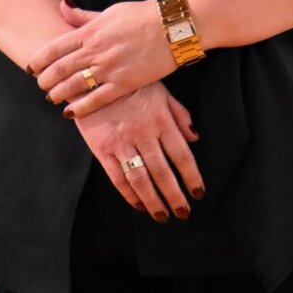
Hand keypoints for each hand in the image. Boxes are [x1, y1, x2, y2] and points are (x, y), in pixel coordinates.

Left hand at [29, 0, 173, 114]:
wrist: (171, 27)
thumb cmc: (141, 16)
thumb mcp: (109, 11)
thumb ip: (83, 16)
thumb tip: (62, 7)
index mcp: (89, 31)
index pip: (54, 48)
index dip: (39, 60)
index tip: (32, 67)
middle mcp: (94, 51)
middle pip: (59, 69)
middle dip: (45, 79)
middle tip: (40, 85)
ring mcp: (108, 69)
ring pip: (73, 86)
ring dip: (58, 94)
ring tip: (52, 98)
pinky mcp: (123, 84)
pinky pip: (96, 100)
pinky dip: (80, 108)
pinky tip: (70, 113)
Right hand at [74, 83, 202, 219]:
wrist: (93, 77)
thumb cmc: (131, 83)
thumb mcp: (160, 91)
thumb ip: (179, 114)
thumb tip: (194, 137)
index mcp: (161, 120)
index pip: (182, 155)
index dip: (191, 177)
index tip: (198, 193)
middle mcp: (143, 134)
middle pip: (163, 171)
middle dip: (175, 196)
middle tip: (183, 213)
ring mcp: (122, 142)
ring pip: (141, 178)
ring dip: (153, 201)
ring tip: (162, 216)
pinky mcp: (102, 148)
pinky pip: (117, 177)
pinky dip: (129, 194)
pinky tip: (138, 204)